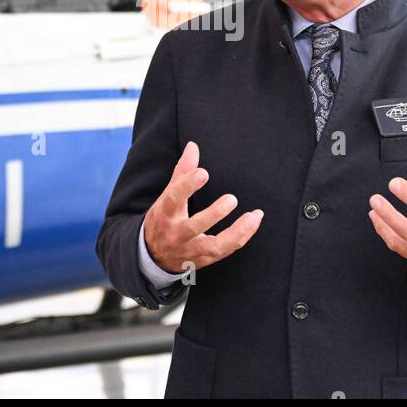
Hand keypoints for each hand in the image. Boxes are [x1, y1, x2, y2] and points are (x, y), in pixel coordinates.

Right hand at [144, 141, 262, 276]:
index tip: (204, 172)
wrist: (153, 256)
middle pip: (193, 227)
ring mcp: (190, 250)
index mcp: (164, 213)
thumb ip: (182, 172)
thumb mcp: (166, 196)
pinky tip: (253, 222)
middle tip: (232, 198)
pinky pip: (225, 251)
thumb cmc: (164, 218)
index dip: (187, 186)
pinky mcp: (203, 260)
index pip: (173, 198)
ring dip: (236, 232)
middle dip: (213, 214)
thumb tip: (193, 145)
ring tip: (253, 216)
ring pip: (213, 246)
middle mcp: (176, 234)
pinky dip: (241, 237)